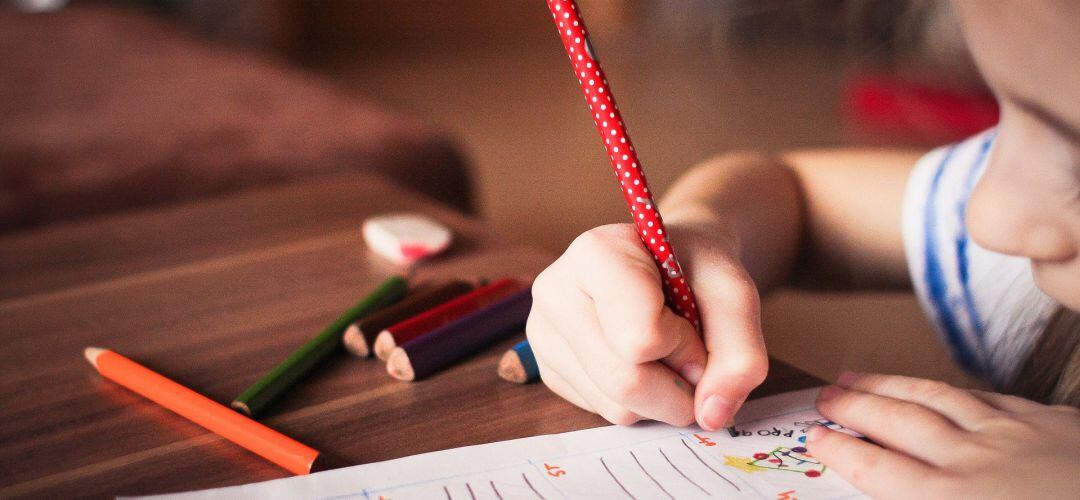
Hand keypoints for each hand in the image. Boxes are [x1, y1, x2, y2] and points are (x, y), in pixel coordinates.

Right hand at [526, 222, 766, 429]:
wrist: (668, 264)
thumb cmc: (696, 269)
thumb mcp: (734, 294)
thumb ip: (740, 354)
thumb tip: (711, 415)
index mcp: (595, 253)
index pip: (641, 338)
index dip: (685, 345)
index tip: (692, 320)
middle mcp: (555, 291)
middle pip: (626, 381)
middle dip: (678, 385)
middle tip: (692, 354)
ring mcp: (544, 333)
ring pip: (616, 406)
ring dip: (661, 396)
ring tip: (664, 352)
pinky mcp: (548, 369)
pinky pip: (603, 412)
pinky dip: (639, 401)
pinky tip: (639, 361)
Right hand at [808, 372, 1079, 498]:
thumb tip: (893, 491)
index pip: (878, 469)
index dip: (841, 450)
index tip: (815, 436)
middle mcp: (972, 462)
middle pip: (897, 422)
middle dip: (854, 406)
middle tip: (824, 395)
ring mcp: (1014, 436)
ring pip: (936, 398)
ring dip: (891, 385)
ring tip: (859, 376)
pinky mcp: (1053, 424)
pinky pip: (988, 396)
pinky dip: (954, 390)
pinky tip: (945, 388)